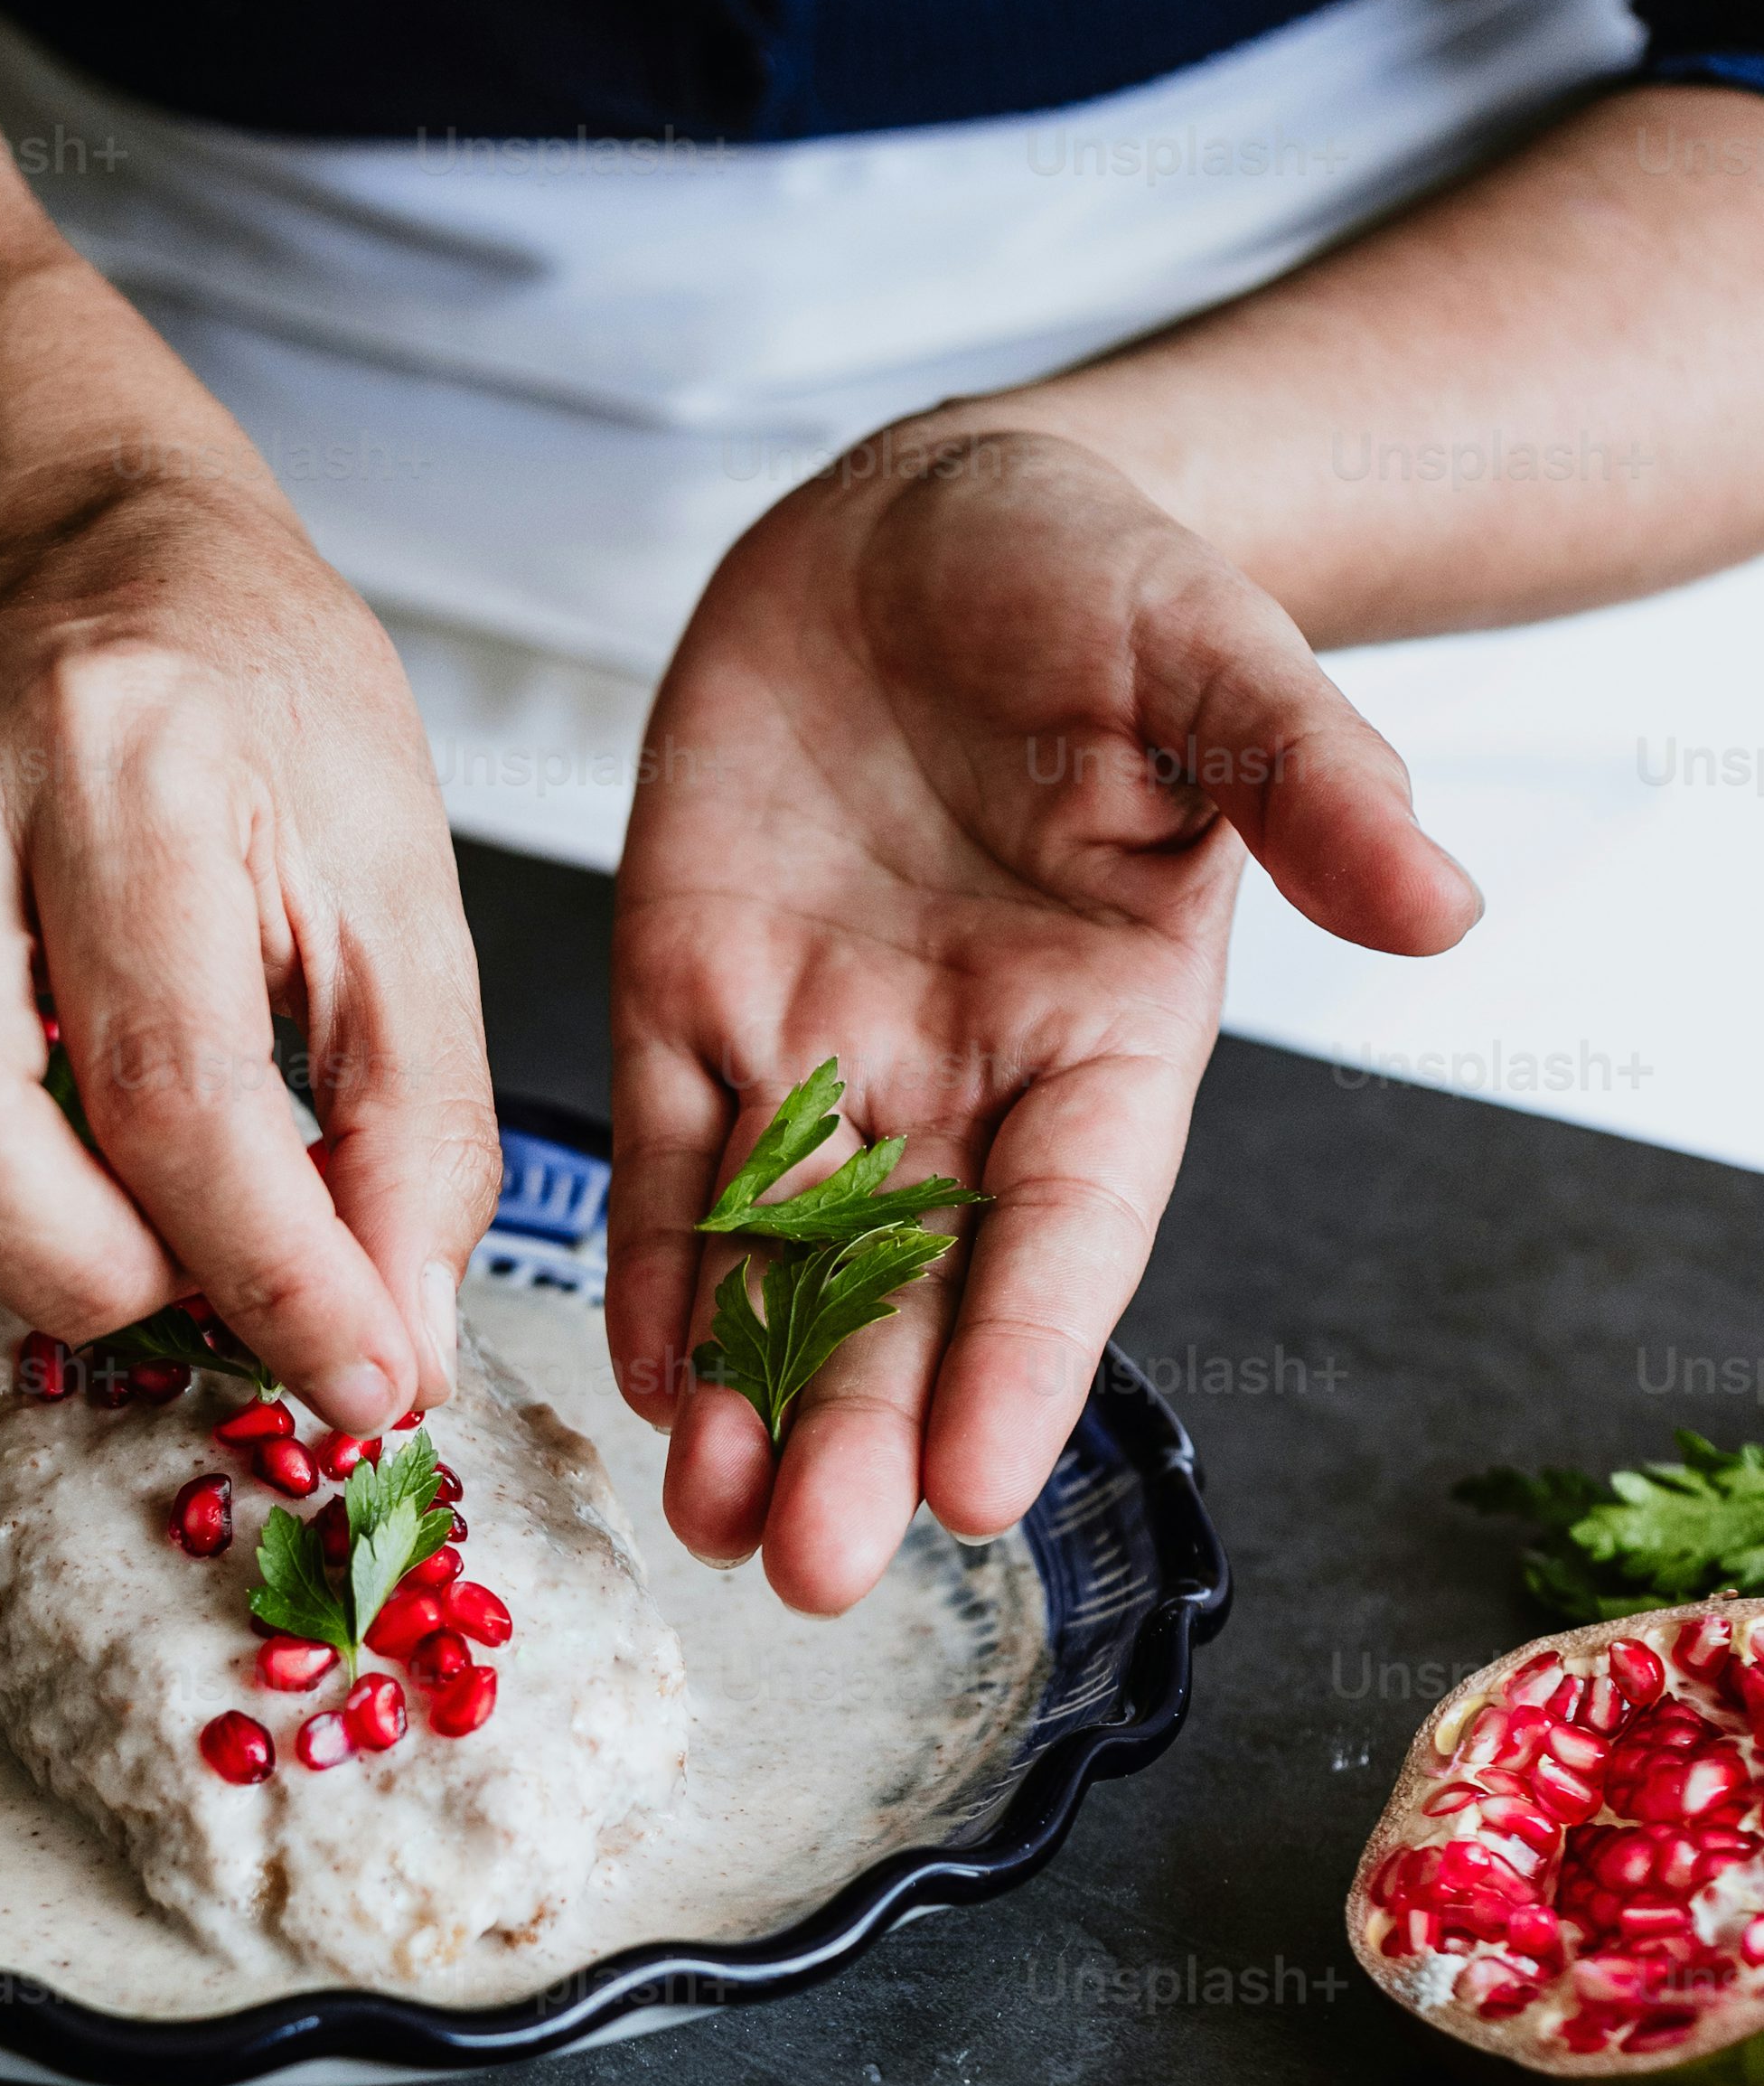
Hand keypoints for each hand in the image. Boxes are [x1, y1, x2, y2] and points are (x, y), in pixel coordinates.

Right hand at [0, 459, 498, 1438]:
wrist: (98, 569)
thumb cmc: (252, 726)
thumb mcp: (402, 893)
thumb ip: (415, 1130)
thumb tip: (386, 1355)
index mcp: (126, 753)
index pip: (172, 1084)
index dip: (274, 1276)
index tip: (354, 1375)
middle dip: (69, 1267)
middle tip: (164, 1264)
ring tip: (4, 1200)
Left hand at [607, 424, 1482, 1611]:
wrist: (927, 518)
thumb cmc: (1096, 585)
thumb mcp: (1217, 652)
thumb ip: (1312, 779)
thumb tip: (1440, 903)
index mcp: (1106, 1033)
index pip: (1065, 1229)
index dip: (1021, 1358)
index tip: (976, 1485)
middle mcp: (963, 1079)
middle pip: (912, 1291)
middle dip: (860, 1432)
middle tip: (809, 1568)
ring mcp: (822, 1051)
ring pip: (781, 1263)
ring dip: (747, 1396)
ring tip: (712, 1521)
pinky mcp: (692, 1002)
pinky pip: (672, 1166)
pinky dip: (657, 1275)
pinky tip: (644, 1383)